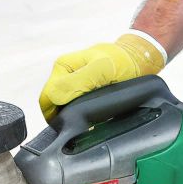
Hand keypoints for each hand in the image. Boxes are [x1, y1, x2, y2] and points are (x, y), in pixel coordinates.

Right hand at [38, 32, 165, 119]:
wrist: (135, 59)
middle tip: (83, 123)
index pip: (47, 98)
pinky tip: (93, 118)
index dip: (55, 113)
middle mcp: (63, 74)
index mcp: (62, 66)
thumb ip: (78, 81)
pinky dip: (80, 116)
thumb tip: (56, 97)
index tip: (74, 122)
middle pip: (51, 105)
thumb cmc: (121, 61)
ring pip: (61, 108)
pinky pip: (72, 108)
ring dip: (73, 117)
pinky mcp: (79, 90)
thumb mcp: (102, 68)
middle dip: (63, 117)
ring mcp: (70, 83)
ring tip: (90, 121)